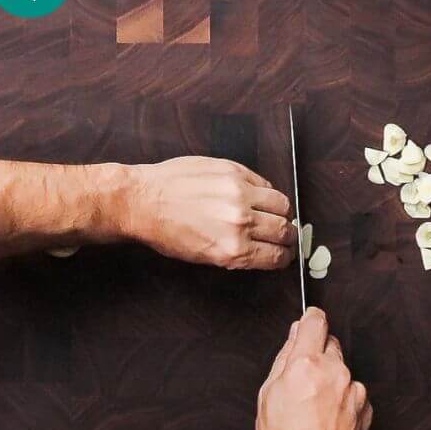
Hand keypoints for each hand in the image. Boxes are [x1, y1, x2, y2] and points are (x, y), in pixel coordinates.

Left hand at [122, 157, 294, 269]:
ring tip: (273, 213)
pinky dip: (265, 192)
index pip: (278, 256)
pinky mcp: (233, 171)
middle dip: (288, 235)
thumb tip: (266, 250)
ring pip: (282, 204)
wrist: (142, 201)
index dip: (285, 256)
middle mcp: (241, 223)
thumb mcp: (207, 257)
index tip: (285, 252)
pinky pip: (264, 183)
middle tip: (284, 234)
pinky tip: (255, 196)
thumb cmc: (168, 232)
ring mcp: (238, 194)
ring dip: (282, 212)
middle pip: (285, 230)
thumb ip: (241, 254)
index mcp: (235, 250)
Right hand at [256, 307, 371, 429]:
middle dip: (318, 355)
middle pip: (330, 346)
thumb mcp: (267, 395)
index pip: (315, 321)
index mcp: (307, 365)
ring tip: (313, 410)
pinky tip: (326, 420)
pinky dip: (342, 401)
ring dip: (331, 382)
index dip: (310, 320)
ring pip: (342, 372)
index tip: (309, 322)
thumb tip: (294, 339)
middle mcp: (336, 374)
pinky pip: (352, 394)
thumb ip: (284, 360)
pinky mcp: (366, 408)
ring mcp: (354, 392)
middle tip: (303, 380)